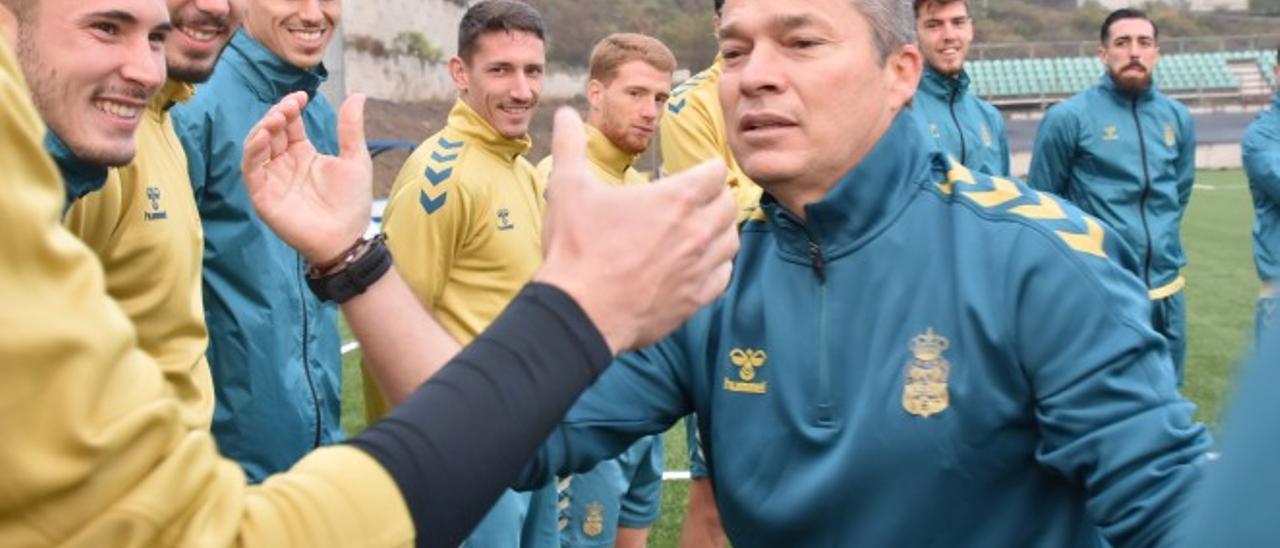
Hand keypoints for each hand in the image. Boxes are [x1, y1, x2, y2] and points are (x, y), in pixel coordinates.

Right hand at [242, 91, 371, 265]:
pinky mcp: (262, 195)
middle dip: (276, 115)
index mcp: (303, 154)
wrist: (346, 238)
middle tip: (289, 107)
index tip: (302, 96)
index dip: (291, 107)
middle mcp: (284, 164)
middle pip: (270, 131)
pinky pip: (250, 170)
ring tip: (277, 118)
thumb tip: (358, 95)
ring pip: (256, 146)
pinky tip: (264, 137)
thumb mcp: (355, 158)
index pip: (289, 123)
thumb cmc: (352, 202)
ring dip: (262, 129)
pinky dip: (253, 151)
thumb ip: (351, 127)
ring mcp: (271, 179)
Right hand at [536, 108, 738, 352]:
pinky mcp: (696, 298)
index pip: (716, 171)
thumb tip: (562, 113)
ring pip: (731, 240)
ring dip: (720, 230)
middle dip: (716, 197)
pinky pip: (724, 275)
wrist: (579, 312)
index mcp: (674, 199)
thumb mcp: (568, 188)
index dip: (705, 169)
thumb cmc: (576, 249)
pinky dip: (717, 266)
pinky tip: (698, 264)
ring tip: (699, 230)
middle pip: (729, 204)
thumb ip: (570, 145)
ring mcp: (699, 267)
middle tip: (696, 201)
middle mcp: (696, 231)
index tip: (693, 174)